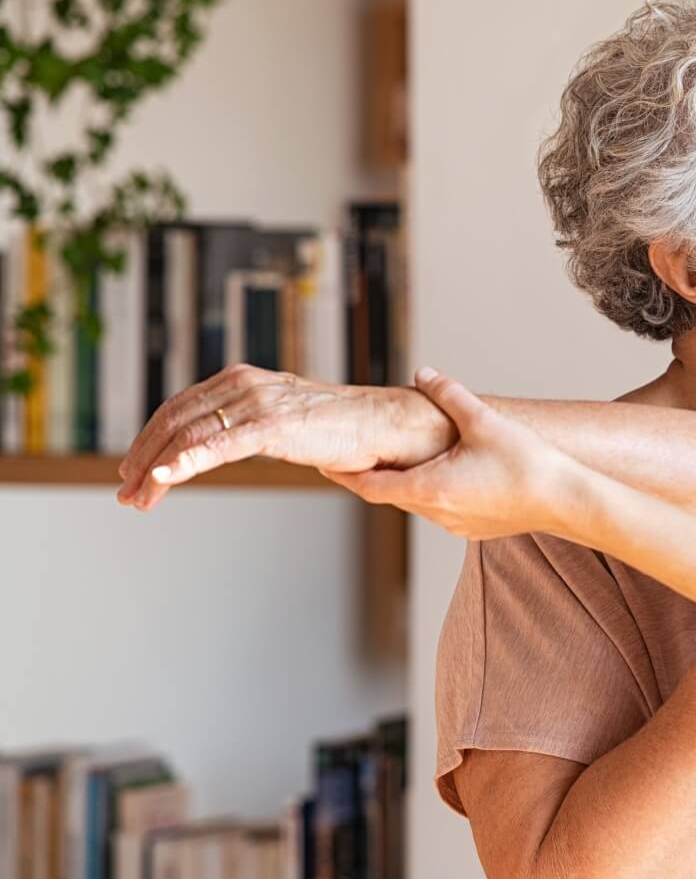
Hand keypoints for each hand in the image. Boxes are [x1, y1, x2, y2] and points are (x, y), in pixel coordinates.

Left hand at [116, 364, 455, 509]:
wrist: (385, 425)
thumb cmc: (341, 429)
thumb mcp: (282, 422)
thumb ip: (249, 427)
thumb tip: (220, 448)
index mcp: (241, 379)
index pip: (178, 408)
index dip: (149, 441)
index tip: (134, 472)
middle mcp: (243, 383)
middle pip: (174, 421)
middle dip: (143, 460)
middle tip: (126, 493)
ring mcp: (258, 401)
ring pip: (188, 435)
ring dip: (156, 471)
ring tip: (140, 499)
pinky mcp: (274, 424)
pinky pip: (219, 445)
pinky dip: (185, 461)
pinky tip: (164, 478)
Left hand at [324, 368, 579, 539]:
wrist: (566, 501)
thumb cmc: (528, 464)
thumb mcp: (483, 420)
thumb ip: (448, 394)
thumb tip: (424, 374)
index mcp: (429, 488)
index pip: (369, 486)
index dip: (344, 475)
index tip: (325, 465)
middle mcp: (437, 512)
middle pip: (391, 494)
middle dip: (374, 475)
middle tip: (359, 455)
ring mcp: (457, 525)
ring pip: (418, 502)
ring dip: (408, 482)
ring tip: (405, 460)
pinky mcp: (476, 528)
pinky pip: (443, 509)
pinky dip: (435, 491)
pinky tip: (450, 473)